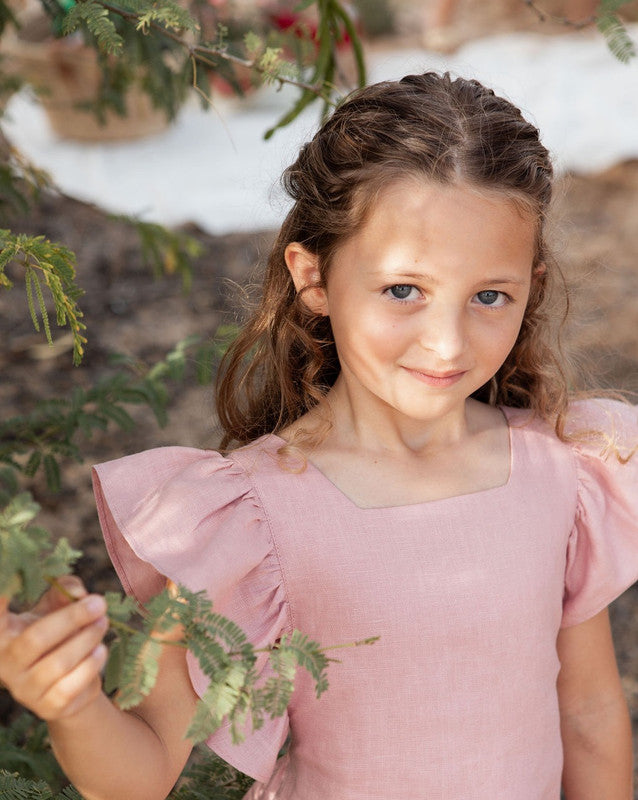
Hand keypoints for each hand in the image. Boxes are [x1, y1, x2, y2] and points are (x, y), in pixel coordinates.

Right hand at [0, 576, 108, 720]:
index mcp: (4, 633)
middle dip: (72, 618)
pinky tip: (100, 650)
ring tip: (102, 623)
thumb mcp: (59, 604)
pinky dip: (91, 664)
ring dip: (87, 639)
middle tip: (99, 604)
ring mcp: (25, 688)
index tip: (6, 590)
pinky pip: (71, 685)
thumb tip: (79, 593)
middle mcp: (6, 663)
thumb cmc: (61, 631)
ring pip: (57, 663)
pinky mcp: (47, 706)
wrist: (73, 679)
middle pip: (36, 639)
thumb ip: (66, 589)